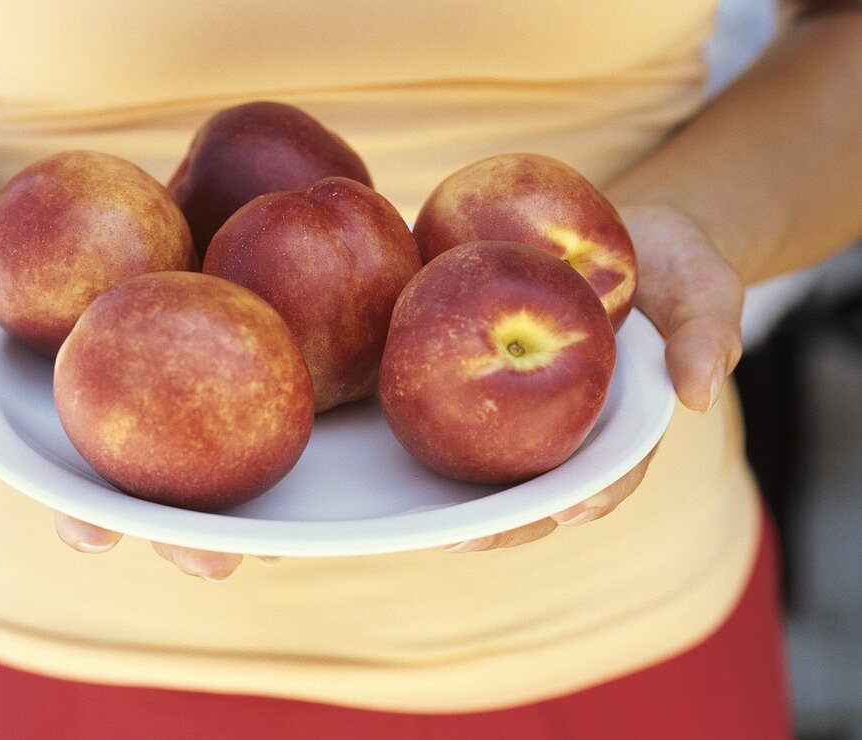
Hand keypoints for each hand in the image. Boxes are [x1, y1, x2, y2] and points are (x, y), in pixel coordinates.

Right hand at [0, 296, 267, 581]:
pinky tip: (319, 429)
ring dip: (256, 513)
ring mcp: (186, 433)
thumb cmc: (2, 327)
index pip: (82, 507)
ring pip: (224, 481)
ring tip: (286, 538)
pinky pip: (259, 405)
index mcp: (77, 467)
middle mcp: (136, 463)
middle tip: (217, 561)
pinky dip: (283, 421)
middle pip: (167, 512)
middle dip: (191, 543)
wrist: (59, 271)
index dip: (89, 524)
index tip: (97, 534)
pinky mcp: (229, 389)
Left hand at [444, 204, 743, 551]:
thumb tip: (699, 391)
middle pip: (534, 492)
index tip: (566, 510)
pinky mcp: (480, 380)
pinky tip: (388, 430)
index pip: (609, 478)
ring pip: (486, 470)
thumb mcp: (703, 285)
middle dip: (499, 523)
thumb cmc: (670, 265)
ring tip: (411, 518)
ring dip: (449, 497)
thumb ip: (708, 330)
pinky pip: (453, 410)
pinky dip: (426, 424)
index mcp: (621, 429)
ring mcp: (522, 413)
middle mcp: (568, 431)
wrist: (618, 233)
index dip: (587, 498)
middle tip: (459, 539)